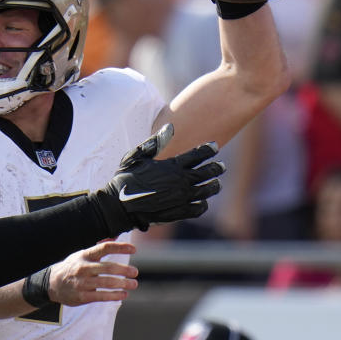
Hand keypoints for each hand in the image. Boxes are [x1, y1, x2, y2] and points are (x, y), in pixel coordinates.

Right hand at [47, 240, 138, 305]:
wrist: (52, 284)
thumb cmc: (72, 268)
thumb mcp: (82, 255)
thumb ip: (99, 248)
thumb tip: (115, 237)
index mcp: (85, 255)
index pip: (104, 248)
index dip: (120, 247)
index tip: (134, 249)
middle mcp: (84, 268)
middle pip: (108, 268)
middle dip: (124, 270)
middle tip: (135, 272)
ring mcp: (83, 283)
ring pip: (107, 283)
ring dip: (123, 284)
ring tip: (133, 284)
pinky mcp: (83, 296)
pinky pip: (102, 296)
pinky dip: (115, 295)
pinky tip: (124, 294)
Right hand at [94, 124, 224, 232]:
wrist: (119, 205)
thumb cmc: (126, 178)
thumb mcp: (136, 156)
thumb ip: (155, 142)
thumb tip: (171, 127)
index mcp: (171, 165)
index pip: (198, 155)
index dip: (208, 150)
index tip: (214, 147)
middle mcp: (180, 181)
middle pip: (207, 172)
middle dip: (216, 168)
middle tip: (221, 166)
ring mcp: (181, 198)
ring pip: (206, 190)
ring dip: (214, 186)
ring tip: (216, 184)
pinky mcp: (178, 212)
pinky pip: (198, 208)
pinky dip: (203, 204)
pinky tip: (202, 201)